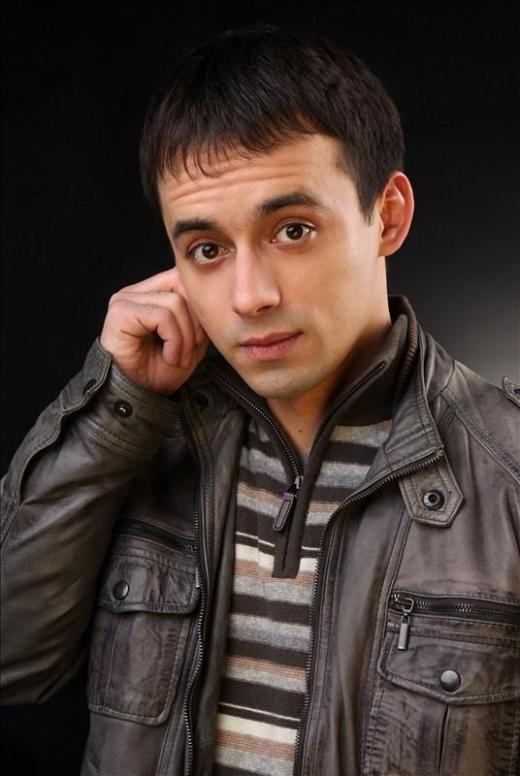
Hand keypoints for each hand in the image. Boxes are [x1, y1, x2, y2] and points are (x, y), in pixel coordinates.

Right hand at [100, 268, 207, 394]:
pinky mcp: (120, 312)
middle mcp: (136, 292)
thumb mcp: (191, 338)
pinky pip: (162, 316)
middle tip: (191, 351)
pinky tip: (169, 357)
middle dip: (195, 323)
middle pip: (182, 285)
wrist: (140, 397)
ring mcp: (125, 300)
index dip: (199, 307)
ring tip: (179, 358)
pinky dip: (174, 341)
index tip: (200, 340)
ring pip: (175, 302)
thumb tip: (213, 295)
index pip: (184, 278)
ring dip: (185, 337)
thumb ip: (198, 313)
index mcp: (151, 293)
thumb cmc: (162, 370)